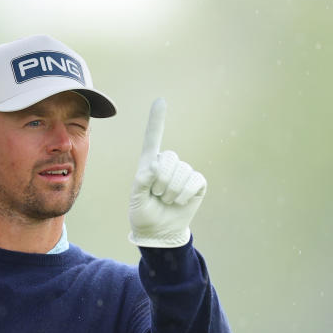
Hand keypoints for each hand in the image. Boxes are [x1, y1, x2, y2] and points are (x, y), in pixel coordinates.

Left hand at [128, 98, 206, 247]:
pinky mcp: (197, 183)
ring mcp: (184, 173)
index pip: (153, 138)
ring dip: (172, 191)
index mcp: (150, 163)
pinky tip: (179, 202)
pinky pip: (194, 181)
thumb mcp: (136, 198)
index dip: (157, 120)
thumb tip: (156, 167)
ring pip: (181, 172)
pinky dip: (185, 194)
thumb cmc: (143, 212)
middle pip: (169, 158)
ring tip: (166, 200)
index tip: (160, 101)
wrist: (158, 231)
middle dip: (161, 181)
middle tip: (157, 195)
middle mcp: (168, 164)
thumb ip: (141, 181)